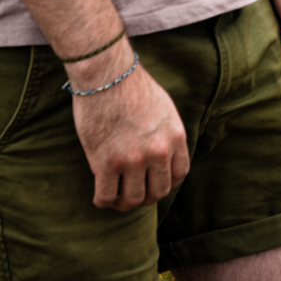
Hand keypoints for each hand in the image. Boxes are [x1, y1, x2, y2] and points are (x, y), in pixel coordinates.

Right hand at [70, 45, 189, 210]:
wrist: (107, 76)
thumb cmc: (132, 87)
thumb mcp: (165, 108)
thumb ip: (166, 133)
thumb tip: (164, 153)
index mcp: (175, 138)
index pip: (179, 175)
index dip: (166, 184)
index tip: (154, 183)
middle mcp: (157, 153)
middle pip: (157, 192)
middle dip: (146, 197)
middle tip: (133, 193)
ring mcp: (132, 160)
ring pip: (132, 200)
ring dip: (124, 203)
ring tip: (116, 198)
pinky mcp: (105, 163)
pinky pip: (106, 196)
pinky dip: (103, 201)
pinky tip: (100, 197)